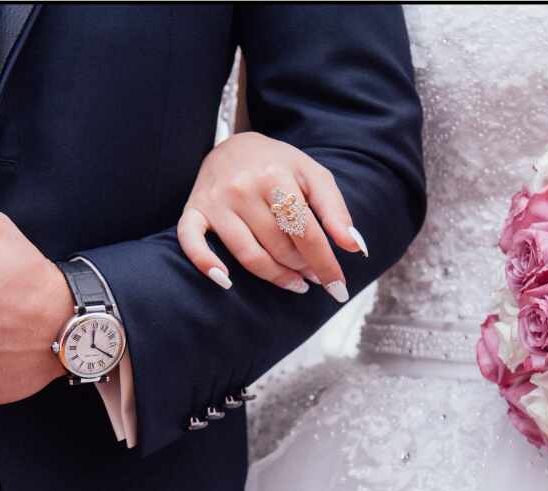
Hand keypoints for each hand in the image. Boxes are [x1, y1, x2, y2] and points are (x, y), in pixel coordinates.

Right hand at [177, 132, 365, 301]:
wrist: (234, 146)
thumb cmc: (279, 166)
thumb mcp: (313, 176)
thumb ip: (336, 210)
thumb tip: (356, 247)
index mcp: (275, 175)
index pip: (306, 232)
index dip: (325, 263)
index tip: (338, 287)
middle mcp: (242, 187)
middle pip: (279, 247)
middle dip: (303, 267)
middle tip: (314, 274)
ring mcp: (215, 200)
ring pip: (248, 255)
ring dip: (276, 276)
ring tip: (295, 282)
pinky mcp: (193, 210)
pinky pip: (192, 242)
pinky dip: (206, 264)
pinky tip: (226, 282)